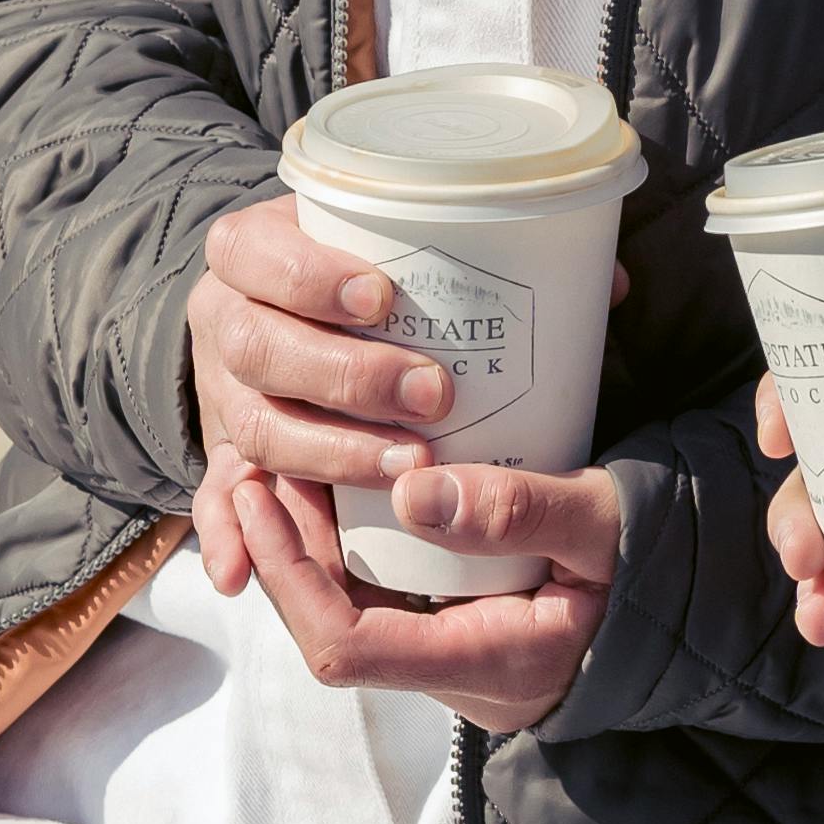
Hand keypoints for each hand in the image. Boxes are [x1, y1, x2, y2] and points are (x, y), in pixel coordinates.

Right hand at [185, 198, 623, 602]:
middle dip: (343, 374)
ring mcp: (225, 394)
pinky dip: (224, 537)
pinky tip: (239, 570)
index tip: (385, 297)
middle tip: (430, 394)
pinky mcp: (232, 460)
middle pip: (258, 348)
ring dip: (326, 452)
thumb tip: (606, 286)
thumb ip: (491, 264)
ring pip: (254, 427)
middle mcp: (228, 321)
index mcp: (256, 252)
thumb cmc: (372, 282)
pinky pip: (217, 503)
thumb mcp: (406, 253)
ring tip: (407, 465)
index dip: (311, 276)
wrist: (297, 321)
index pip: (258, 254)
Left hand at [233, 453, 625, 737]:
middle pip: (327, 628)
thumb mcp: (603, 527)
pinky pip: (373, 591)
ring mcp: (448, 653)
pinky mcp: (451, 625)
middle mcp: (452, 673)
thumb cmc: (655, 567)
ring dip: (304, 542)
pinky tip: (333, 482)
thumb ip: (518, 510)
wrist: (690, 602)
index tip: (260, 498)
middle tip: (257, 461)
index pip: (346, 648)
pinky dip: (342, 540)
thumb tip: (413, 496)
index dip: (289, 577)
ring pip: (344, 609)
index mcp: (484, 665)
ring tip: (281, 461)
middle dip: (280, 549)